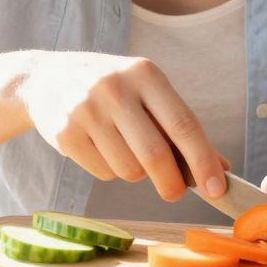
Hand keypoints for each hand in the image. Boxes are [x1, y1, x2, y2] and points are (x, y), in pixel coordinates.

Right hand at [14, 52, 228, 201]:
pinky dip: (110, 170)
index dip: (203, 160)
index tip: (217, 189)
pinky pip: (103, 173)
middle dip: (171, 184)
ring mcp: (86, 110)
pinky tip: (99, 147)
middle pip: (155, 155)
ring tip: (124, 149)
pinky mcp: (65, 134)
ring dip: (135, 172)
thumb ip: (180, 127)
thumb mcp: (147, 92)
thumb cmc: (112, 89)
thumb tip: (221, 168)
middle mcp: (115, 88)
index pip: (183, 124)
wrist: (46, 78)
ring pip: (128, 170)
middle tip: (174, 192)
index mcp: (145, 74)